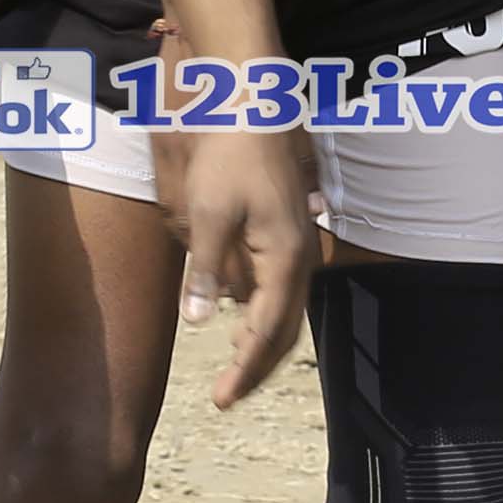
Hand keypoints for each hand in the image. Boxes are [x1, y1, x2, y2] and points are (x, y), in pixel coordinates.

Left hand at [171, 116, 323, 406]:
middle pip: (285, 331)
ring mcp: (298, 244)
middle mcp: (300, 258)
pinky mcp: (289, 231)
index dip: (244, 371)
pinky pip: (282, 287)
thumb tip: (202, 322)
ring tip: (234, 365)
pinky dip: (264, 312)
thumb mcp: (208, 213)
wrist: (252, 102)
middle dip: (257, 367)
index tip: (221, 400)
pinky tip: (241, 313)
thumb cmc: (229, 154)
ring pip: (287, 310)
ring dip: (262, 342)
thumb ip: (206, 271)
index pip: (266, 334)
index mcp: (284, 259)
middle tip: (228, 394)